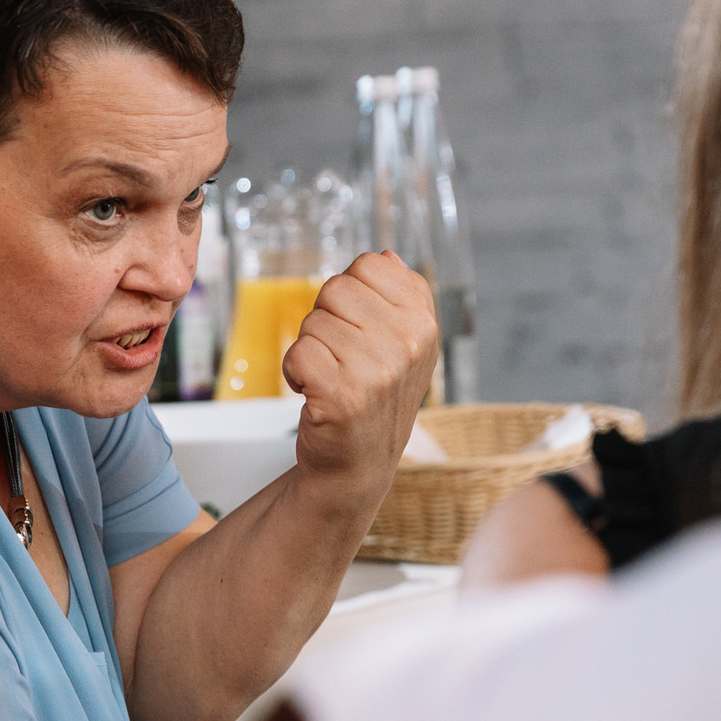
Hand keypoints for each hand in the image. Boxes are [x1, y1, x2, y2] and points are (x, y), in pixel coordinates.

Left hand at [281, 252, 439, 501]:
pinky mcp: (343, 395)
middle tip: (341, 358)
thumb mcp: (404, 345)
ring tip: (332, 377)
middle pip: (335, 288)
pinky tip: (314, 392)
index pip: (368, 265)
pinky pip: (298, 352)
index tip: (358, 330)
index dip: (350, 296)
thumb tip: (384, 256)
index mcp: (424, 322)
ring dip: (311, 349)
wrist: (359, 465)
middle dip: (326, 320)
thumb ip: (397, 298)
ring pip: (313, 321)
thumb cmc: (374, 400)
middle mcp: (408, 343)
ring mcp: (378, 370)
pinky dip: (295, 372)